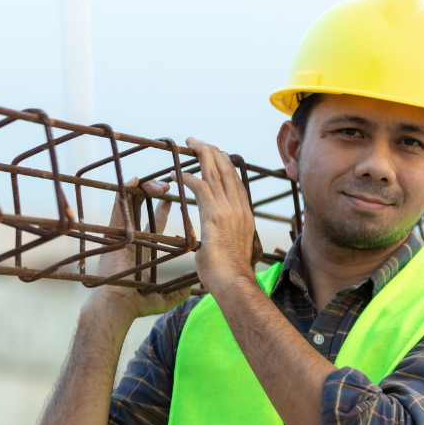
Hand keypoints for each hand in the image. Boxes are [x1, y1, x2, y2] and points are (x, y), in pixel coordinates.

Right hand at [87, 176, 191, 322]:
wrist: (119, 308)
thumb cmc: (138, 304)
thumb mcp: (165, 298)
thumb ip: (179, 291)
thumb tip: (193, 281)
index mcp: (143, 248)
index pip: (153, 221)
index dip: (162, 207)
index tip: (171, 196)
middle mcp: (131, 237)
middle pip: (141, 206)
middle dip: (154, 193)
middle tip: (169, 186)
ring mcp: (121, 234)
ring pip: (131, 201)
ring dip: (144, 188)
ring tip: (160, 185)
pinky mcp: (113, 233)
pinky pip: (118, 206)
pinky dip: (125, 190)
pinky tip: (136, 180)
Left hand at [171, 138, 258, 294]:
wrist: (233, 283)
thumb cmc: (230, 275)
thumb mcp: (231, 252)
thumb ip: (226, 242)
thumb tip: (220, 247)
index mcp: (245, 217)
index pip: (237, 183)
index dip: (226, 166)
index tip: (217, 156)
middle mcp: (240, 209)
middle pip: (228, 171)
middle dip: (213, 152)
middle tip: (200, 141)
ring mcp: (229, 211)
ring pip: (216, 173)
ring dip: (202, 155)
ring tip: (190, 144)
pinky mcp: (214, 216)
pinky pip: (201, 188)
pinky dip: (188, 178)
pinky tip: (178, 175)